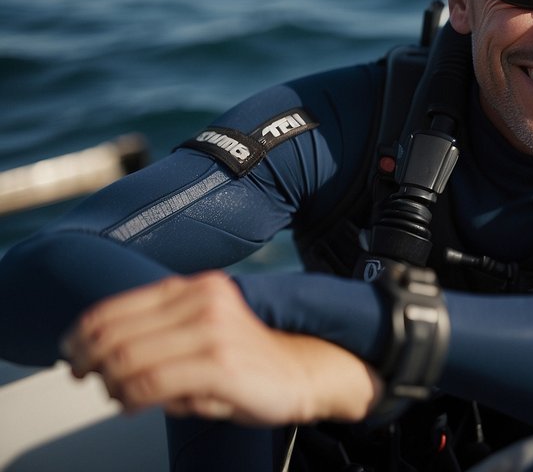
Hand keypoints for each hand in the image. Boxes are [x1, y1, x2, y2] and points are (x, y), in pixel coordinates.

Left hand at [60, 271, 381, 425]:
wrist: (301, 371)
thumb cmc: (246, 356)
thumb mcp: (201, 326)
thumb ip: (158, 328)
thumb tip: (97, 349)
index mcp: (195, 287)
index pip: (116, 307)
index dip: (81, 335)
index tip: (72, 354)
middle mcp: (203, 301)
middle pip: (115, 335)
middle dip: (88, 362)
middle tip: (86, 379)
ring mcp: (213, 332)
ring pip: (127, 361)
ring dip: (111, 385)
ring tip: (117, 395)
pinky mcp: (220, 365)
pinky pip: (150, 385)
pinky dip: (131, 400)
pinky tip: (135, 405)